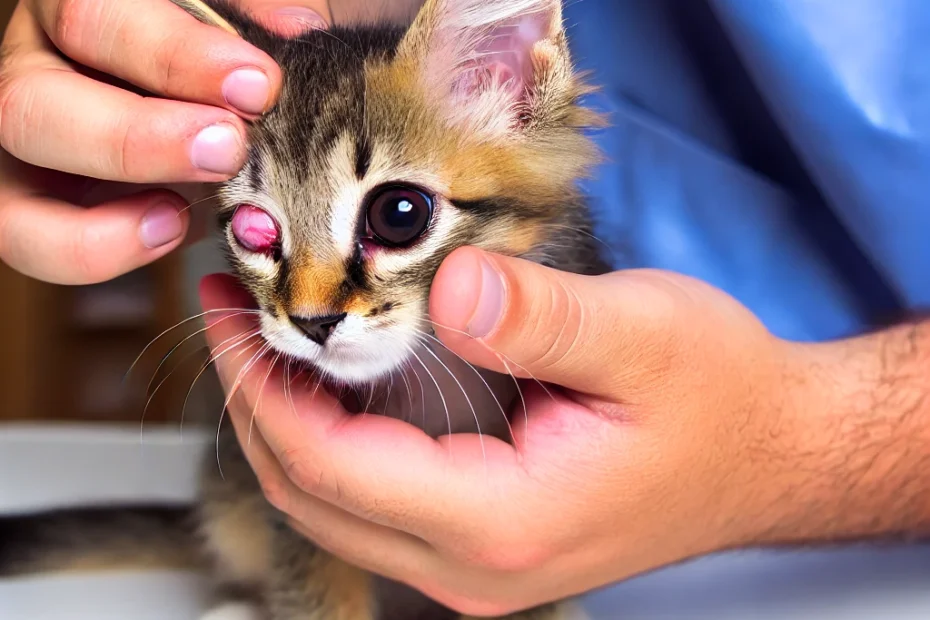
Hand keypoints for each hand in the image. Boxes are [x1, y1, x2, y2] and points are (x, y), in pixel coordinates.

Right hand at [0, 0, 327, 283]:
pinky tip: (170, 227)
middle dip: (138, 139)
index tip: (257, 86)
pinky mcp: (37, 210)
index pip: (90, 15)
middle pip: (31, 106)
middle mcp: (32, 74)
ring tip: (180, 215)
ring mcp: (27, 152)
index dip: (173, 55)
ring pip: (12, 203)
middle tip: (228, 150)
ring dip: (103, 222)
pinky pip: (38, 247)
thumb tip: (297, 30)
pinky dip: (103, 251)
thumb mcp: (233, 31)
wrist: (200, 103)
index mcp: (77, 10)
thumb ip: (255, 17)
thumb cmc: (216, 59)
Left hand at [200, 253, 929, 612]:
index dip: (266, 383)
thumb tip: (447, 288)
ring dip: (285, 421)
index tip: (235, 305)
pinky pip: (371, 502)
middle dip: (257, 400)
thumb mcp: (643, 336)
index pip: (331, 466)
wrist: (767, 452)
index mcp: (502, 520)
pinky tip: (331, 377)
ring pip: (331, 506)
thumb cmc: (717, 397)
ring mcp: (473, 566)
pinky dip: (329, 440)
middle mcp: (473, 565)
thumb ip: (541, 317)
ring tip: (266, 333)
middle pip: (311, 496)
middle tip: (234, 308)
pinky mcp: (479, 543)